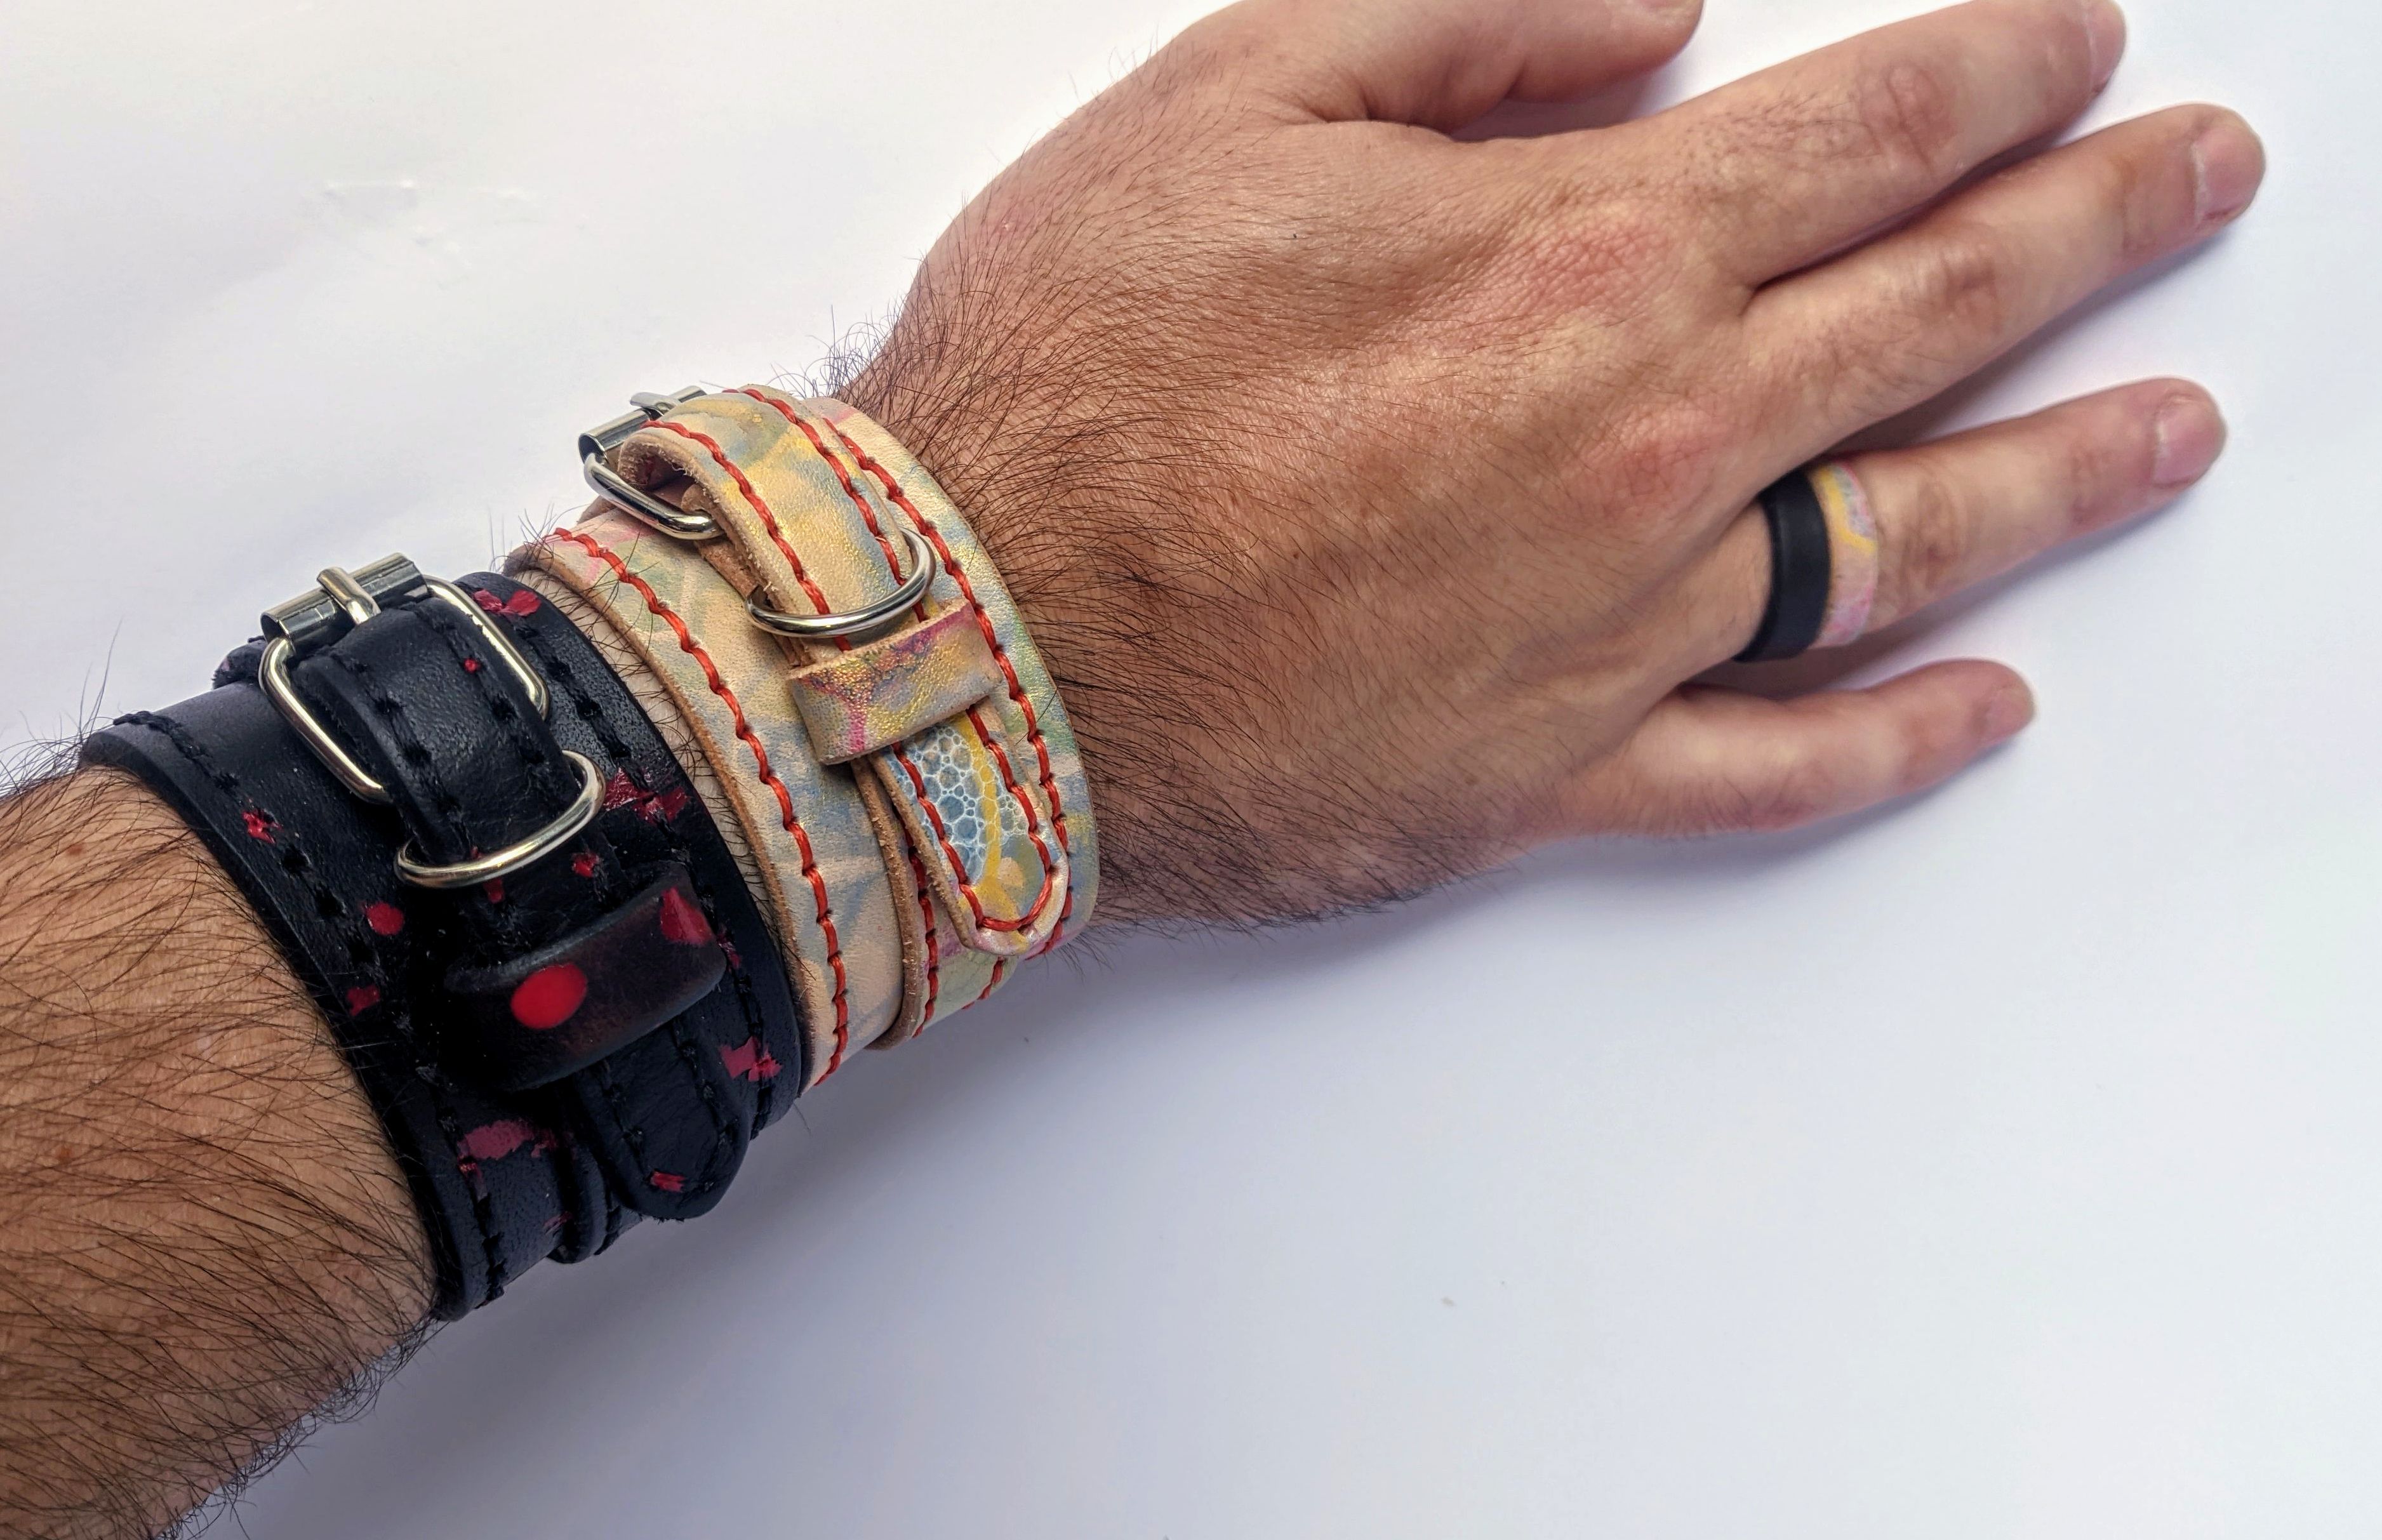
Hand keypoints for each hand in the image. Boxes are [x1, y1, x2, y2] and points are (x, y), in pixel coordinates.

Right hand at [848, 0, 2258, 925]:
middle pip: (1942, 310)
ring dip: (2066, 473)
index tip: (2077, 50)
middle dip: (2098, 224)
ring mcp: (1620, 626)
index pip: (1874, 132)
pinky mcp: (1551, 777)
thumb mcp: (1237, 89)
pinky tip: (1985, 709)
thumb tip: (1663, 15)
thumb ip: (1479, 21)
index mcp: (1585, 254)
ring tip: (2172, 430)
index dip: (2000, 73)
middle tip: (2194, 182)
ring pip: (1909, 541)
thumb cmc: (1068, 376)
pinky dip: (1894, 742)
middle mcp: (1648, 443)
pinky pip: (1774, 766)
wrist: (961, 640)